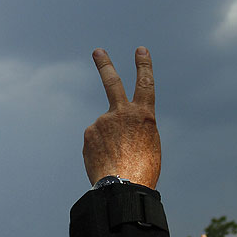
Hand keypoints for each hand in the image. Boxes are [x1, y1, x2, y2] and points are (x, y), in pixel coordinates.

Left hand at [83, 47, 160, 187]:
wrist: (122, 186)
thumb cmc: (142, 171)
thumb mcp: (148, 145)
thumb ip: (133, 128)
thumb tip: (110, 127)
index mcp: (143, 115)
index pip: (145, 84)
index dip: (144, 66)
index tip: (140, 50)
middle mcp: (121, 113)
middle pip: (112, 82)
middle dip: (105, 65)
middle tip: (97, 52)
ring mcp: (102, 121)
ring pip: (105, 129)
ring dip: (109, 143)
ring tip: (117, 161)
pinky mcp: (88, 134)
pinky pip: (95, 141)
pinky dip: (100, 151)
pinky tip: (106, 162)